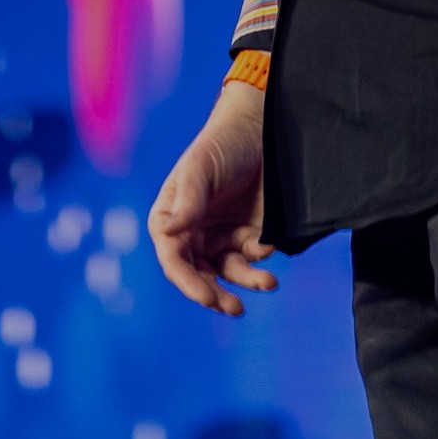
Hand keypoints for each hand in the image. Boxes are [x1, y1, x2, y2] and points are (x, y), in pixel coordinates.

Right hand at [149, 79, 279, 314]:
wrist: (260, 130)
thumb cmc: (221, 144)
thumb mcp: (201, 168)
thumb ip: (187, 200)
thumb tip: (168, 232)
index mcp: (171, 219)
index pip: (174, 260)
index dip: (189, 282)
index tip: (208, 296)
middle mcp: (193, 233)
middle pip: (199, 275)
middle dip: (216, 295)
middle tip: (235, 308)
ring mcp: (221, 235)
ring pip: (229, 272)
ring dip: (246, 282)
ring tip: (269, 283)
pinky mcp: (249, 234)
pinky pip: (252, 258)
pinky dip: (261, 258)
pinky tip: (270, 244)